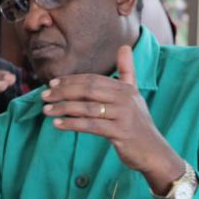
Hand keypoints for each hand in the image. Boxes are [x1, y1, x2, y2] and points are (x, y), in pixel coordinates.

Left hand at [41, 45, 183, 193]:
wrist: (153, 152)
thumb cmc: (138, 124)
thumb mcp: (134, 96)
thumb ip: (127, 72)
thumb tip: (125, 46)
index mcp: (126, 89)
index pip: (93, 80)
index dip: (71, 80)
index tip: (52, 84)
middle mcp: (125, 99)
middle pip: (89, 90)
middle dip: (64, 92)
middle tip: (44, 96)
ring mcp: (123, 115)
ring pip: (87, 108)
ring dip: (64, 108)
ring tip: (46, 110)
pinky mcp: (120, 132)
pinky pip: (91, 126)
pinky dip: (72, 124)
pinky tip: (58, 125)